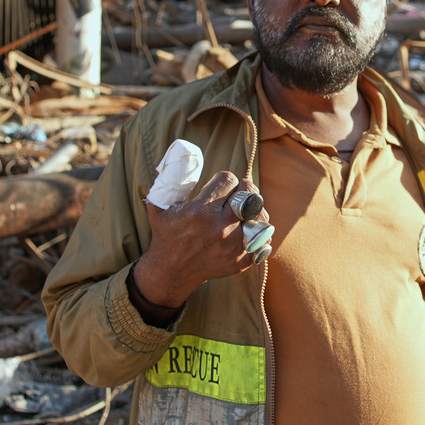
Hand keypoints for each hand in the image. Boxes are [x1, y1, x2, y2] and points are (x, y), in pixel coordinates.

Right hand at [135, 171, 270, 307]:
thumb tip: (181, 152)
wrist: (172, 272)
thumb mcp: (159, 204)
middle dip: (244, 189)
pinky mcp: (241, 261)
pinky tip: (248, 228)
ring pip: (261, 215)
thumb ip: (169, 178)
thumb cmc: (166, 233)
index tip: (219, 186)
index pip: (229, 180)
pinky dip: (259, 231)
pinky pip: (264, 238)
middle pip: (250, 194)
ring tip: (242, 211)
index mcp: (200, 212)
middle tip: (236, 193)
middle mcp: (219, 229)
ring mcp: (233, 247)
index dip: (225, 179)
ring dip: (254, 209)